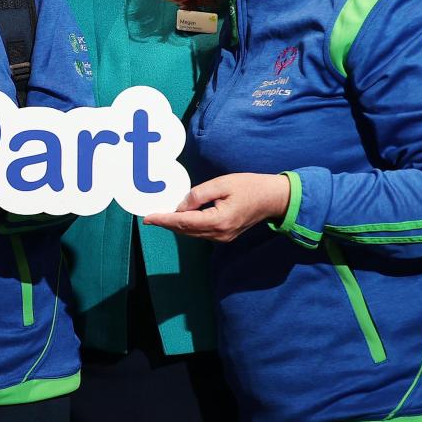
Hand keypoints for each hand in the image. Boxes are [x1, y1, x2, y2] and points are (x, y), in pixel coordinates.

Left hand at [143, 172, 291, 242]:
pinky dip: (188, 227)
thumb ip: (198, 195)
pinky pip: (200, 233)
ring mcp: (223, 238)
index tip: (148, 218)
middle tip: (150, 218)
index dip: (164, 219)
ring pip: (192, 234)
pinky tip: (179, 219)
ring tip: (160, 218)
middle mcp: (219, 234)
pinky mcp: (225, 236)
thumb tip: (180, 207)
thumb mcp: (221, 184)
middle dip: (166, 224)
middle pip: (185, 231)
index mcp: (218, 221)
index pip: (184, 222)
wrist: (272, 198)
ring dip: (175, 226)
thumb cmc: (249, 187)